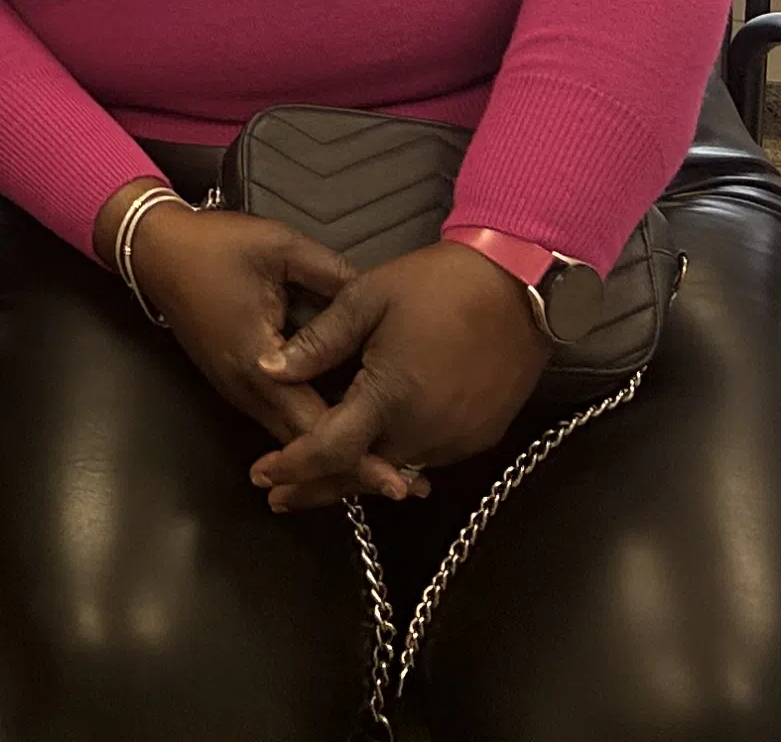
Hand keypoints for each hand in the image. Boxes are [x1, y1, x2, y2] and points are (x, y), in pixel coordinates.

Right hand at [105, 183, 414, 509]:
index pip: (316, 426)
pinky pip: (281, 419)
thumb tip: (379, 299)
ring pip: (292, 438)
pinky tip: (348, 434)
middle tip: (412, 486)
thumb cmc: (214, 247)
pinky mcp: (238, 383)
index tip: (401, 479)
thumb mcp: (279, 248)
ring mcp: (239, 390)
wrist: (156, 250)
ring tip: (391, 471)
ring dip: (338, 456)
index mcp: (258, 364)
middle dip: (356, 468)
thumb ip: (332, 274)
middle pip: (306, 446)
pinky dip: (316, 435)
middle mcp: (248, 391)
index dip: (359, 454)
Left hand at [246, 242, 555, 512]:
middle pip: (361, 475)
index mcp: (390, 397)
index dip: (292, 467)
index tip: (261, 477)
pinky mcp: (481, 436)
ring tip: (318, 476)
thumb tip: (269, 371)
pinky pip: (427, 458)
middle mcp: (425, 432)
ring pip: (395, 472)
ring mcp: (458, 439)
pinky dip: (395, 461)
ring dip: (358, 476)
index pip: (330, 451)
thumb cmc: (437, 284)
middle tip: (278, 495)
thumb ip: (318, 342)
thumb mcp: (366, 299)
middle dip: (317, 488)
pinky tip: (375, 451)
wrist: (519, 285)